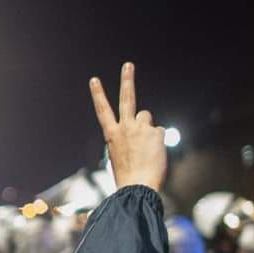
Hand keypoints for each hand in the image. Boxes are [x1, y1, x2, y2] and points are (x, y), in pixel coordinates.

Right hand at [89, 63, 166, 191]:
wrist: (137, 187)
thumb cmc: (128, 176)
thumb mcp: (120, 156)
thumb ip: (128, 140)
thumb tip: (143, 131)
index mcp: (111, 135)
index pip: (102, 111)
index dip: (98, 94)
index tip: (94, 80)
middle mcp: (125, 128)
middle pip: (127, 98)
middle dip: (127, 80)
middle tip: (128, 65)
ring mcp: (140, 128)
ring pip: (147, 118)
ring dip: (148, 129)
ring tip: (146, 148)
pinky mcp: (155, 132)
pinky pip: (159, 132)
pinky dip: (158, 143)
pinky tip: (154, 155)